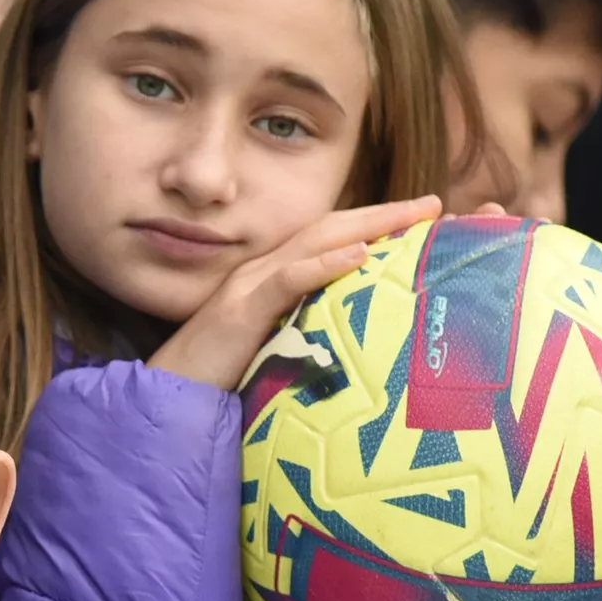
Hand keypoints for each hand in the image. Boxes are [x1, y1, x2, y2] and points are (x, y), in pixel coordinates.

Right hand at [150, 196, 441, 390]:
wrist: (166, 397)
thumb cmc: (216, 382)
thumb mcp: (270, 351)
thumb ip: (302, 334)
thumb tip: (347, 340)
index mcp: (270, 281)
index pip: (329, 242)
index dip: (375, 227)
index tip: (423, 221)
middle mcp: (261, 273)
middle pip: (330, 230)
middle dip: (384, 214)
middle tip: (435, 204)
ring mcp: (248, 288)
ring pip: (313, 242)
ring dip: (366, 225)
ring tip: (411, 216)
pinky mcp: (238, 312)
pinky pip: (285, 280)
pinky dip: (322, 264)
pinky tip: (358, 254)